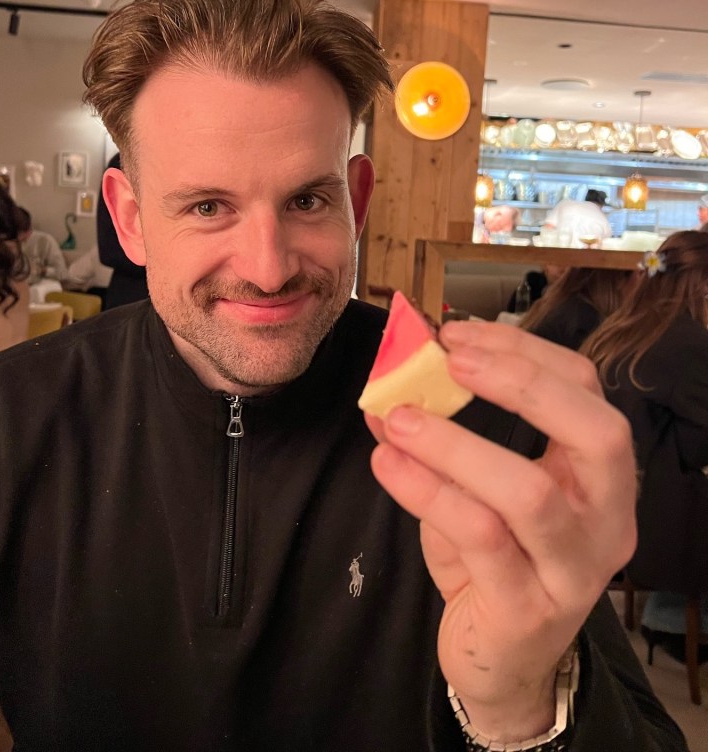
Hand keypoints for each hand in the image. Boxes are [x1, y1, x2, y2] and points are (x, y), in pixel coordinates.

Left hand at [365, 322, 636, 742]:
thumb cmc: (494, 558)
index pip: (586, 390)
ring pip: (528, 493)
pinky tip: (387, 464)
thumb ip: (445, 432)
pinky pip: (480, 538)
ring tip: (396, 419)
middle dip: (521, 384)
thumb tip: (389, 378)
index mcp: (599, 475)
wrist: (502, 658)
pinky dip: (427, 491)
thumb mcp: (476, 486)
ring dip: (454, 444)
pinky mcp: (529, 609)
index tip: (456, 335)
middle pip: (597, 433)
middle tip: (449, 362)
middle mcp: (606, 519)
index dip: (524, 352)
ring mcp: (574, 569)